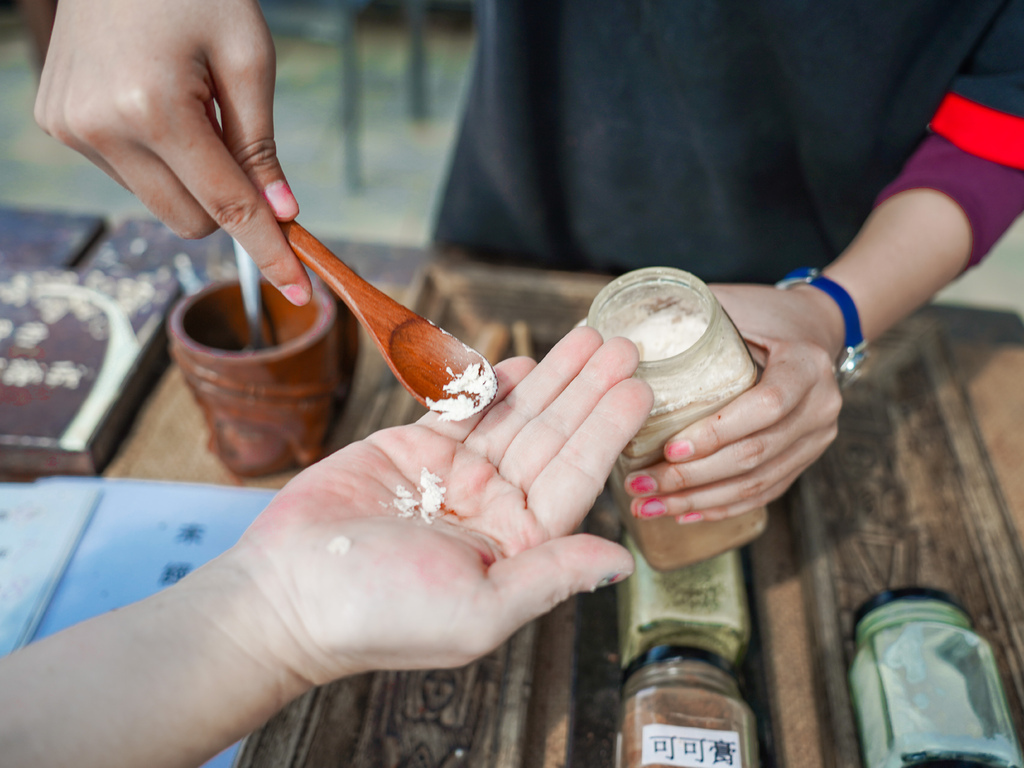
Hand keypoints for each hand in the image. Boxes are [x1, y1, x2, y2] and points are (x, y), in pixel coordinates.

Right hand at [34, 0, 311, 303]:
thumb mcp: (248, 57)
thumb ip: (261, 145)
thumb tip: (280, 214)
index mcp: (154, 108)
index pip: (228, 207)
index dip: (269, 251)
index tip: (298, 287)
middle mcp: (102, 127)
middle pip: (191, 221)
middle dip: (228, 205)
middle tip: (237, 142)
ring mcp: (71, 128)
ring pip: (160, 203)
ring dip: (190, 177)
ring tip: (187, 104)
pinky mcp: (57, 123)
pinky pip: (128, 175)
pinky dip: (157, 158)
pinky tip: (154, 102)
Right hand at [221, 327, 651, 682]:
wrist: (287, 593)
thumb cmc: (380, 615)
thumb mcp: (480, 608)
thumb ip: (552, 575)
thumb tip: (622, 560)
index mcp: (517, 549)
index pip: (575, 479)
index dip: (608, 431)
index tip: (640, 389)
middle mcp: (493, 510)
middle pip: (553, 438)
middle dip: (589, 390)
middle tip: (625, 345)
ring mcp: (454, 477)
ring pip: (515, 416)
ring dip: (553, 377)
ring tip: (591, 339)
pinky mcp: (413, 450)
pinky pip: (463, 408)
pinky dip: (493, 383)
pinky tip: (526, 361)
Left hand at [620, 283, 843, 520]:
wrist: (813, 327)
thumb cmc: (762, 312)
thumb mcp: (731, 302)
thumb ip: (683, 315)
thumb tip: (599, 330)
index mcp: (805, 365)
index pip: (766, 406)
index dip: (717, 431)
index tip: (670, 448)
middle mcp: (820, 408)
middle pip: (755, 454)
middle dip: (692, 477)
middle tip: (640, 484)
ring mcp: (815, 439)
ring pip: (756, 482)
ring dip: (698, 500)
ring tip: (649, 505)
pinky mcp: (804, 460)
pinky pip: (763, 492)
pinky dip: (721, 507)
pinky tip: (683, 513)